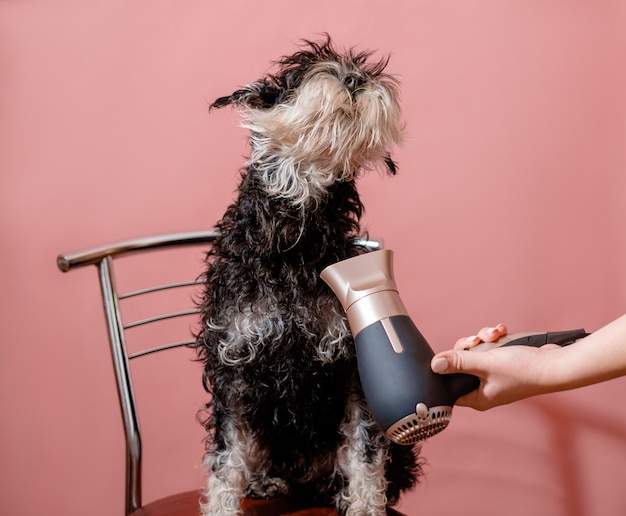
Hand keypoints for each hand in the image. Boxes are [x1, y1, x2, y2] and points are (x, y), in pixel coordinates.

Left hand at [431, 324, 561, 409]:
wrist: (555, 362)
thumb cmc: (524, 369)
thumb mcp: (486, 364)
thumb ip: (459, 362)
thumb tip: (435, 365)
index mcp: (477, 397)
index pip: (449, 387)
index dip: (445, 370)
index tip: (448, 355)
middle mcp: (483, 387)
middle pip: (459, 363)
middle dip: (468, 346)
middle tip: (477, 341)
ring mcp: (493, 373)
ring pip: (474, 350)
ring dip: (483, 338)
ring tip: (496, 335)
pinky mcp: (502, 361)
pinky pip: (488, 346)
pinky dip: (493, 337)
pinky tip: (502, 331)